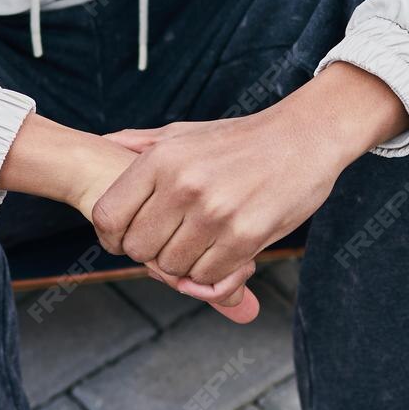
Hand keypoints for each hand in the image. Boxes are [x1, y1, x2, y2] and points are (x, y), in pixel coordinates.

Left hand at [71, 139, 260, 323]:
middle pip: (138, 248)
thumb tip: (105, 141)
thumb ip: (144, 142)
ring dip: (183, 265)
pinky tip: (221, 251)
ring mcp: (214, 213)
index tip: (125, 239)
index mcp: (162, 159)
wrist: (303, 137)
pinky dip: (211, 273)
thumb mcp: (186, 132)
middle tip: (170, 242)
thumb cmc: (241, 139)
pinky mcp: (245, 236)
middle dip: (150, 253)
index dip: (111, 236)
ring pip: (172, 268)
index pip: (108, 215)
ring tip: (199, 244)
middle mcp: (183, 185)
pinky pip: (207, 277)